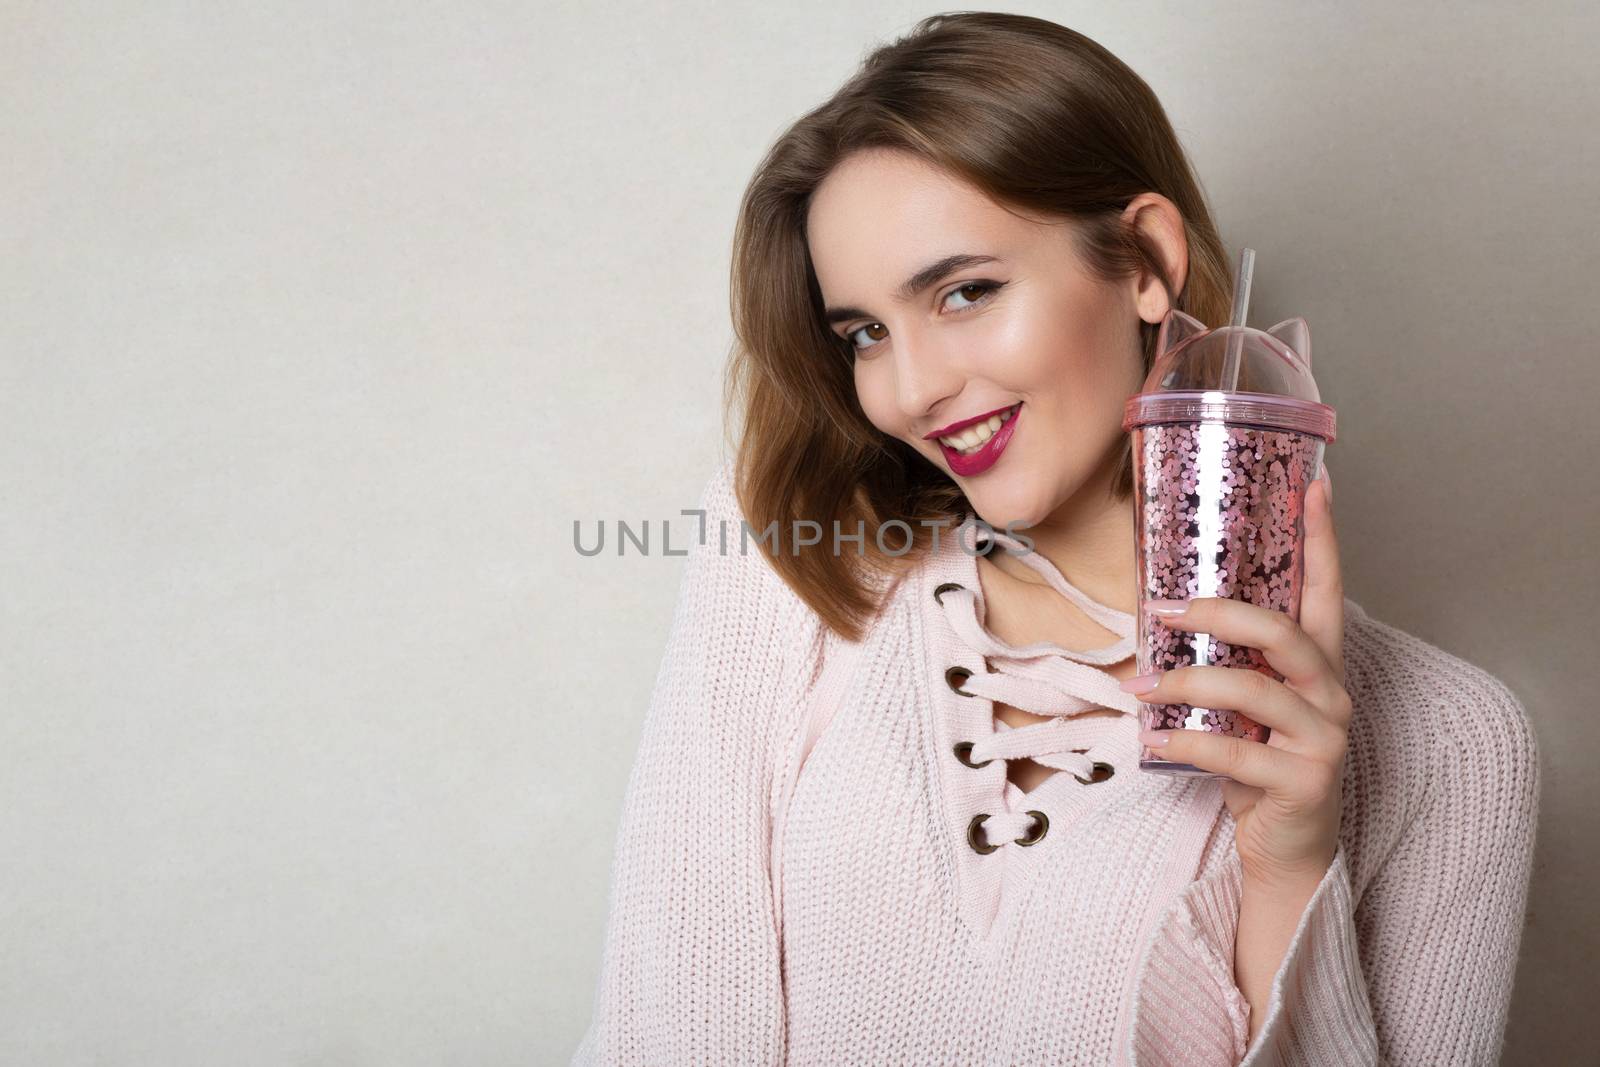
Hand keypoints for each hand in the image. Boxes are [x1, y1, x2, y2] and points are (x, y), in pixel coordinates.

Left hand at [1122, 470, 1348, 888]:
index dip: (1322, 538)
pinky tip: (1154, 737)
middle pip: (1284, 633)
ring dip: (1188, 683)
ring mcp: (1324, 737)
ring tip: (1142, 684)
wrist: (1286, 846)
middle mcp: (1331, 693)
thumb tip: (1159, 616)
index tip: (1313, 483)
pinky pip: (1237, 754)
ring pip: (1255, 692)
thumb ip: (1226, 661)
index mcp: (1318, 664)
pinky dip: (1187, 742)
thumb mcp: (1242, 705)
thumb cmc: (1258, 762)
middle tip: (1163, 610)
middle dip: (1219, 615)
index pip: (1324, 590)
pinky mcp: (1305, 780)